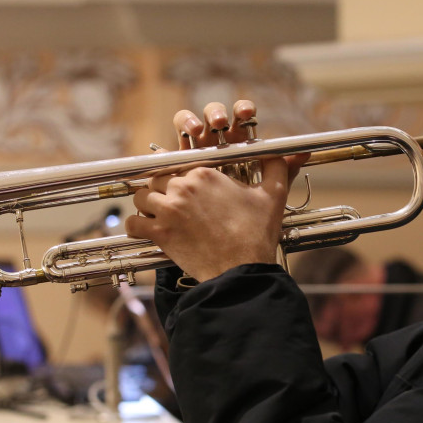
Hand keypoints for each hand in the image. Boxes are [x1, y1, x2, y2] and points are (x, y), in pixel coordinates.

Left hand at [125, 100, 305, 282]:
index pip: (179, 163)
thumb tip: (290, 152)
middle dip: (163, 191)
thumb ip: (278, 167)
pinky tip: (147, 231)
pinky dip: (136, 228)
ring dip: (147, 206)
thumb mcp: (273, 195)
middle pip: (157, 179)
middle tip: (173, 204)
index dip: (179, 174)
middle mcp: (183, 186)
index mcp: (205, 172)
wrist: (242, 269)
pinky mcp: (160, 233)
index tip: (184, 187)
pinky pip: (133, 223)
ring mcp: (169, 209)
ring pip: (141, 197)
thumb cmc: (257, 234)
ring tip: (159, 216)